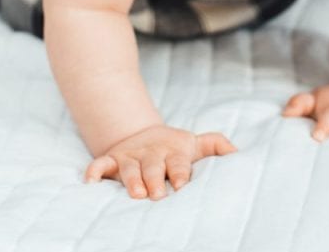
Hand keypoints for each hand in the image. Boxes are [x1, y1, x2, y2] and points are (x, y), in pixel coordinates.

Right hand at [84, 123, 237, 199]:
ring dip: (131, 179)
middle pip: (153, 166)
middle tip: (158, 194)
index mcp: (175, 151)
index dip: (181, 172)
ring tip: (136, 193)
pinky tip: (90, 182)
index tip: (183, 184)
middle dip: (155, 179)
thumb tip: (238, 153)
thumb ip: (216, 145)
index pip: (179, 162)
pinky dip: (94, 171)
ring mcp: (131, 155)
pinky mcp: (113, 158)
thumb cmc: (176, 148)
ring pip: (129, 167)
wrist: (145, 134)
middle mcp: (152, 153)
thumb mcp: (197, 144)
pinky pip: (100, 164)